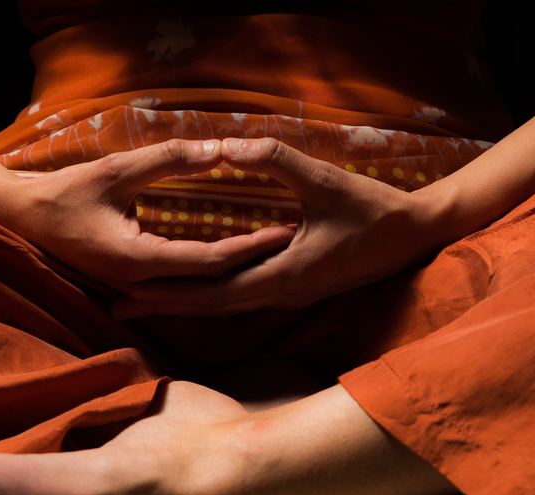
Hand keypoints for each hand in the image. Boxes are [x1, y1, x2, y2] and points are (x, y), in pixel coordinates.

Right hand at [0, 139, 295, 291]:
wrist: (25, 220)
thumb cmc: (65, 193)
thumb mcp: (116, 169)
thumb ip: (167, 160)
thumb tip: (218, 149)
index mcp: (139, 261)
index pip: (210, 261)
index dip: (252, 246)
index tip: (287, 228)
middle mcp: (142, 282)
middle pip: (212, 281)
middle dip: (254, 262)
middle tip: (293, 240)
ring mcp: (138, 286)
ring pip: (200, 287)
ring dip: (236, 270)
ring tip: (273, 248)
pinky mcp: (136, 280)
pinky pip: (184, 282)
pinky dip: (213, 270)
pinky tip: (236, 255)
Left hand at [111, 137, 447, 317]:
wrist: (414, 235)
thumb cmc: (374, 209)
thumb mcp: (326, 181)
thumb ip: (277, 161)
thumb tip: (228, 146)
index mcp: (284, 275)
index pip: (212, 292)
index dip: (168, 292)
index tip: (129, 291)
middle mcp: (281, 292)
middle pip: (210, 307)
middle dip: (164, 306)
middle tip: (119, 307)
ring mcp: (290, 294)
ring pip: (226, 307)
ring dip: (185, 304)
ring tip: (144, 303)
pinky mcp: (297, 287)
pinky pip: (243, 298)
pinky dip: (212, 298)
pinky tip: (195, 292)